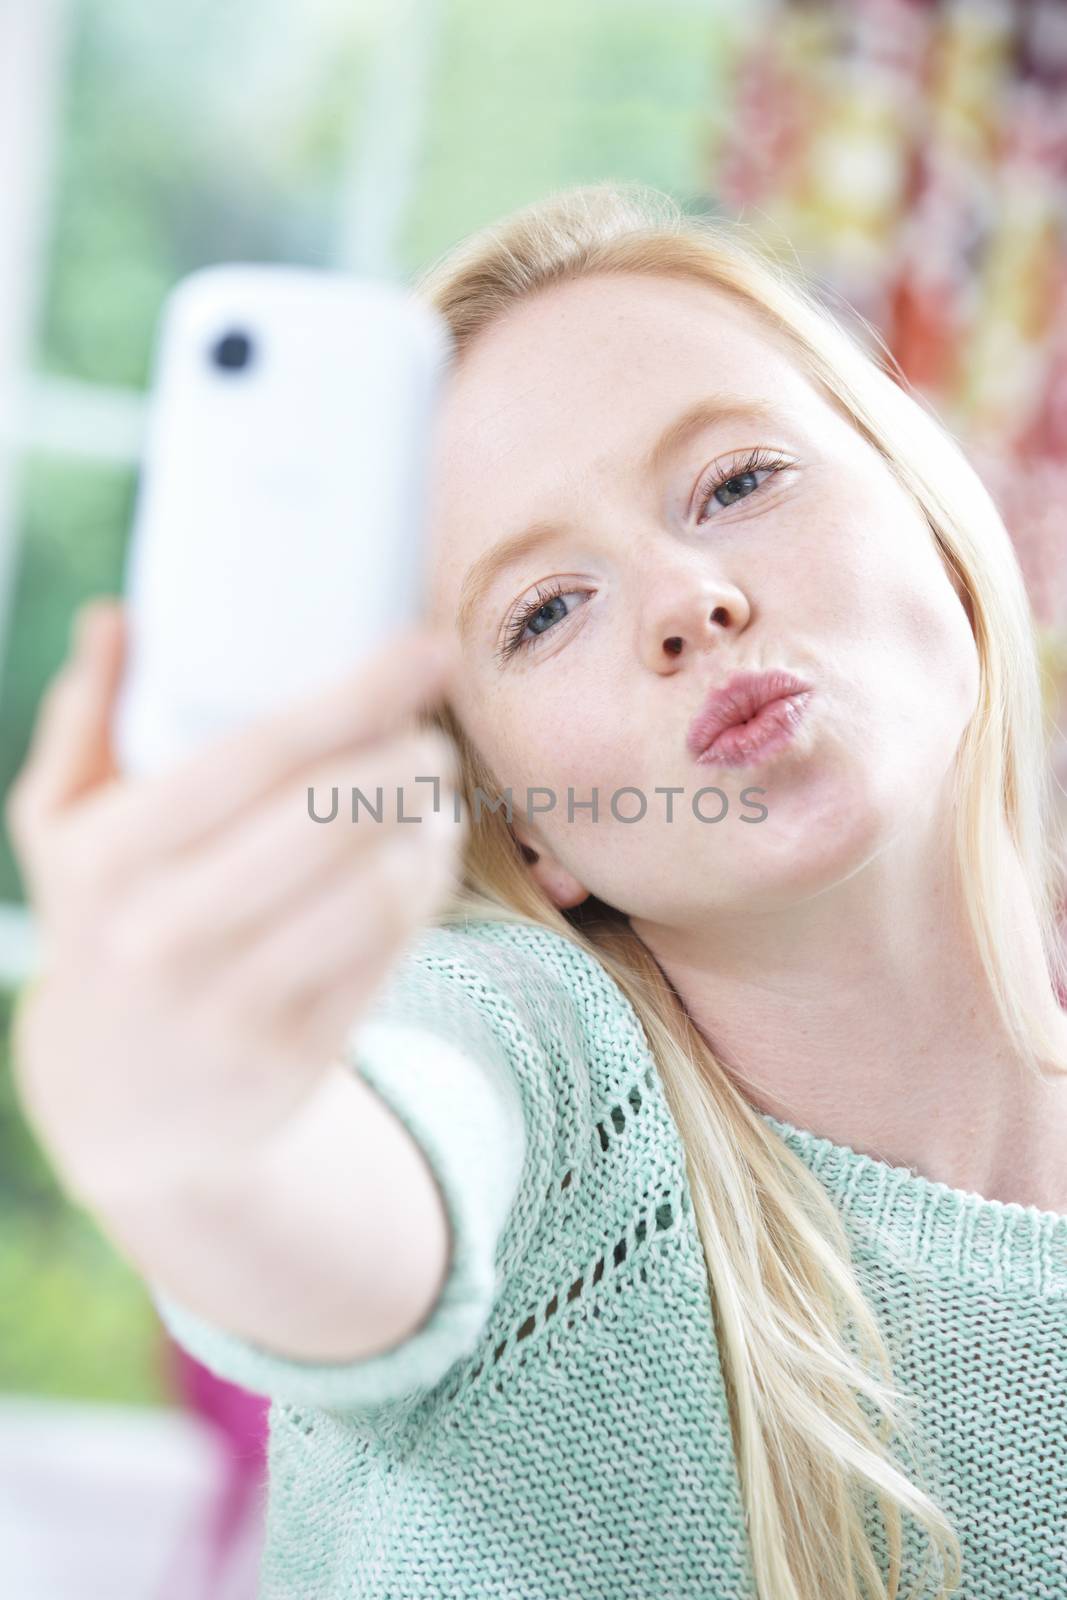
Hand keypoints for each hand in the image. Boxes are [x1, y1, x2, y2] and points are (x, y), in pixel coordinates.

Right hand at [5, 599, 466, 1204]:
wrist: (117, 1105)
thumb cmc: (99, 929)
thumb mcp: (62, 830)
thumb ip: (84, 720)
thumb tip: (117, 614)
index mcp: (108, 859)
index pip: (257, 757)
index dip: (358, 696)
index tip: (426, 649)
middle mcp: (165, 934)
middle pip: (332, 820)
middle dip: (408, 758)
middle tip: (430, 729)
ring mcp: (232, 1004)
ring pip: (375, 891)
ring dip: (429, 828)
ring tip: (435, 792)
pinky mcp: (295, 1054)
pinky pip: (387, 953)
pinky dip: (425, 890)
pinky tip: (428, 854)